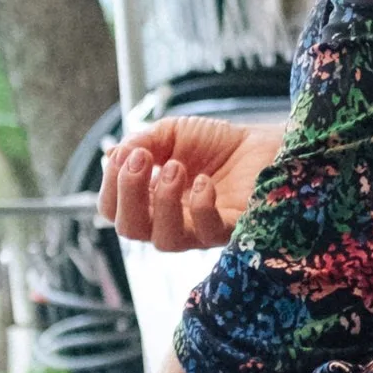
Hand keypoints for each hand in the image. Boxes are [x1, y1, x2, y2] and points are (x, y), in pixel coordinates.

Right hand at [100, 117, 284, 251]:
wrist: (261, 142)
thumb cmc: (216, 143)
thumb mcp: (171, 133)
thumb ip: (141, 142)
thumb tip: (114, 155)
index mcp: (149, 200)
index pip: (112, 209)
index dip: (111, 184)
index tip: (129, 153)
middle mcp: (169, 220)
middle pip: (130, 229)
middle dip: (129, 192)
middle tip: (143, 159)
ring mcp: (198, 229)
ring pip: (165, 240)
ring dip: (164, 200)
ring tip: (177, 167)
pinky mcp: (230, 229)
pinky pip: (206, 232)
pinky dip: (200, 206)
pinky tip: (204, 182)